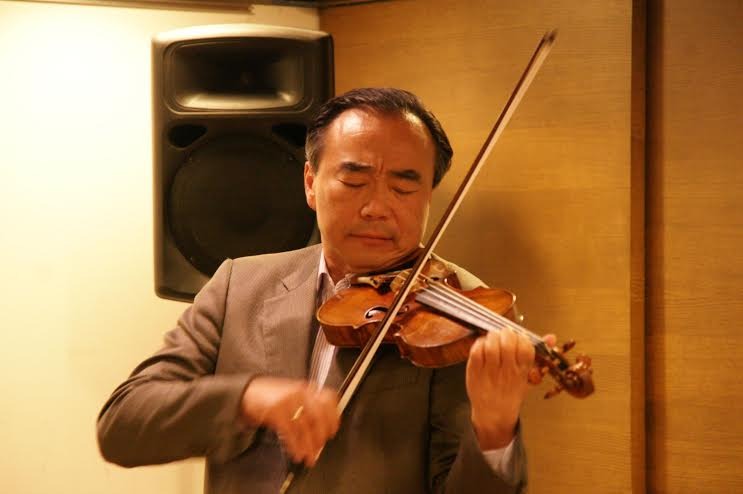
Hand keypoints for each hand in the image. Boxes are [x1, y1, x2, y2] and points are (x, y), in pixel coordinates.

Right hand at [240, 376, 339, 466]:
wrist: (247, 392)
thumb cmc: (271, 396)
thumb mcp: (293, 396)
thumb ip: (308, 406)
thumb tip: (323, 427)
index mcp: (307, 389)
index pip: (328, 399)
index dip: (334, 417)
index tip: (333, 430)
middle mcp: (300, 393)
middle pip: (318, 416)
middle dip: (321, 436)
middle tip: (320, 447)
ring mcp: (287, 402)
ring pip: (304, 427)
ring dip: (308, 446)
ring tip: (309, 457)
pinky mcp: (275, 411)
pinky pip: (290, 433)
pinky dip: (295, 446)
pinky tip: (297, 454)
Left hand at [465, 330, 555, 449]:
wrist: (494, 414)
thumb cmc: (511, 391)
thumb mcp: (528, 376)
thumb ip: (537, 355)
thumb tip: (552, 337)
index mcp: (522, 372)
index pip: (526, 347)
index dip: (522, 337)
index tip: (518, 337)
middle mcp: (507, 372)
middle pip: (508, 344)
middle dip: (506, 334)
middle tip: (504, 335)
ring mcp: (490, 372)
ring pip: (491, 346)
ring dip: (492, 337)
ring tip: (493, 339)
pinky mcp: (474, 372)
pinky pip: (476, 352)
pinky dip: (479, 344)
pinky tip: (483, 346)